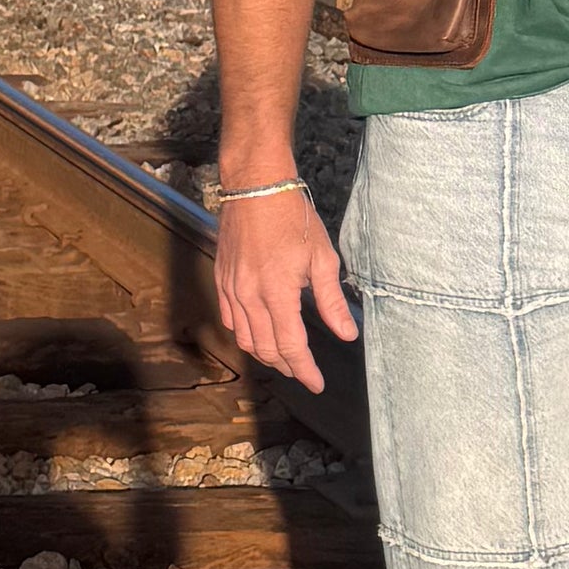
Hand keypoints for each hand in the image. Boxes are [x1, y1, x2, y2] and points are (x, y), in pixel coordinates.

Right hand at [215, 182, 358, 392]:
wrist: (255, 186)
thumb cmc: (292, 216)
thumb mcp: (322, 258)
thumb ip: (331, 301)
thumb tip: (346, 334)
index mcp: (277, 292)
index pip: (291, 346)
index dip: (305, 370)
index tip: (317, 383)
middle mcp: (249, 295)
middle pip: (266, 348)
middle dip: (287, 366)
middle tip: (304, 373)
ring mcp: (231, 288)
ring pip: (245, 339)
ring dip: (266, 355)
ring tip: (285, 360)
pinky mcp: (222, 279)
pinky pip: (230, 320)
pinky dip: (245, 335)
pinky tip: (259, 335)